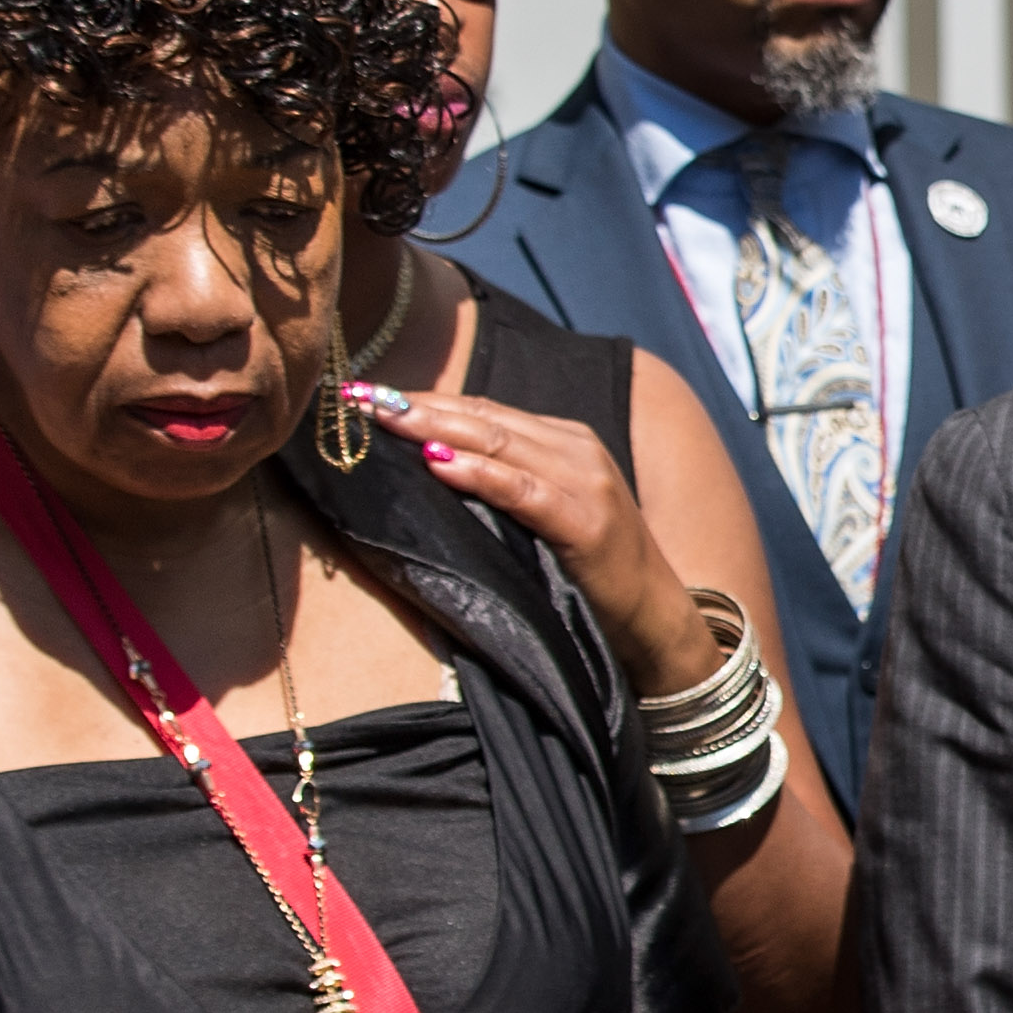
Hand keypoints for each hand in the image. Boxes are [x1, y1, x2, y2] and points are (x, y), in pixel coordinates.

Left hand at [354, 383, 715, 698]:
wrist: (654, 617)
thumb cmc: (589, 571)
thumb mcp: (544, 512)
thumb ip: (502, 483)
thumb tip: (426, 463)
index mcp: (564, 440)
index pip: (482, 410)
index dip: (425, 401)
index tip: (366, 395)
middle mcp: (576, 448)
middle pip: (483, 417)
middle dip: (417, 407)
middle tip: (359, 398)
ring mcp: (585, 481)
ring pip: (499, 441)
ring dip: (435, 428)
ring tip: (384, 419)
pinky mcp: (586, 520)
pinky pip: (522, 490)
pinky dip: (479, 474)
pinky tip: (438, 464)